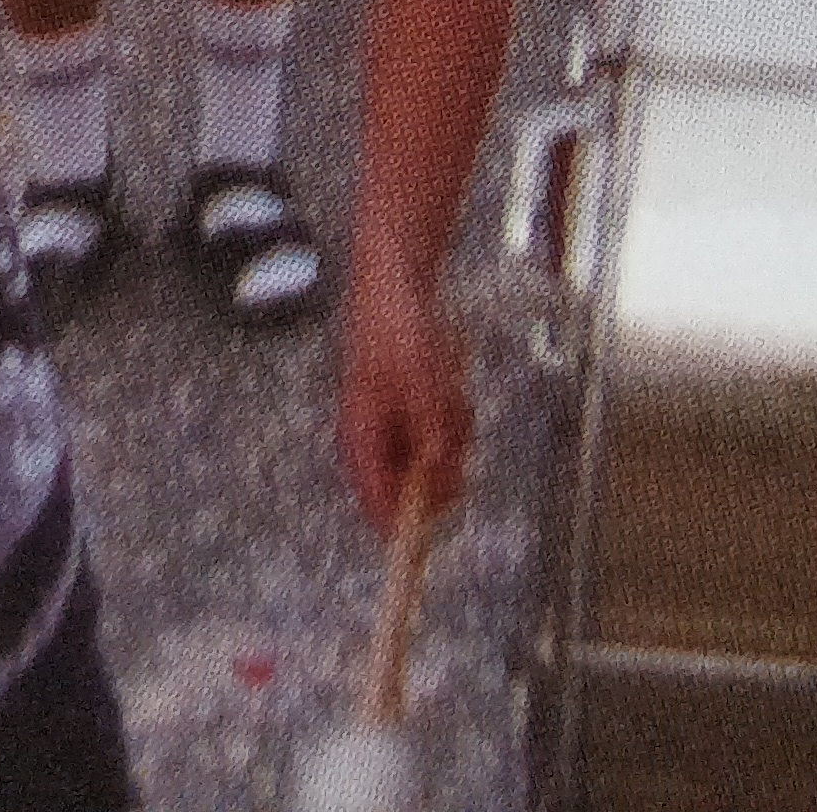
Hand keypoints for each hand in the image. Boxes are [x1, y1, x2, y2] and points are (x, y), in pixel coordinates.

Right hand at [337, 262, 471, 537]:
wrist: (397, 283)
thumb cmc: (399, 328)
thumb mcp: (422, 377)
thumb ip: (432, 428)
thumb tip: (439, 471)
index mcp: (362, 440)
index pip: (381, 507)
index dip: (408, 528)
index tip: (439, 533)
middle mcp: (375, 443)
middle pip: (417, 488)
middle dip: (445, 463)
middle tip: (452, 417)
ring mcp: (394, 428)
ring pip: (436, 459)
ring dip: (453, 431)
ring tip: (448, 387)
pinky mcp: (410, 413)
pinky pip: (442, 433)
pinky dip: (453, 414)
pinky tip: (449, 382)